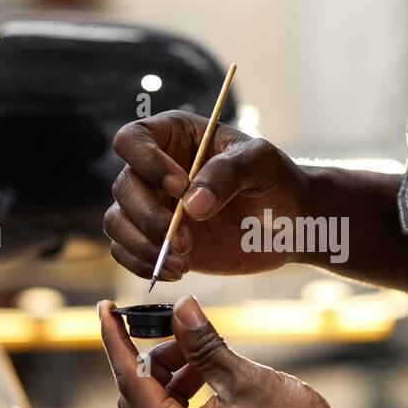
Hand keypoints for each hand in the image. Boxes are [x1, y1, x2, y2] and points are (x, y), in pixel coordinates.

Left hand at [98, 295, 395, 407]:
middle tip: (180, 330)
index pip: (128, 379)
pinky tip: (222, 383)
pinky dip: (192, 400)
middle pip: (141, 398)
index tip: (105, 309)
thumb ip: (207, 345)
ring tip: (210, 356)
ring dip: (177, 379)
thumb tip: (182, 310)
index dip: (115, 339)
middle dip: (155, 358)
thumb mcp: (247, 378)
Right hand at [104, 111, 308, 281]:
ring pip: (116, 222)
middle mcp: (155, 170)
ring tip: (183, 261)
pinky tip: (178, 271)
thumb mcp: (261, 163)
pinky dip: (142, 265)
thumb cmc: (276, 181)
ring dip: (143, 245)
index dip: (147, 162)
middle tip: (185, 240)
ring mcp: (154, 207)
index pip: (133, 139)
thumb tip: (191, 204)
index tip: (180, 186)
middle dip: (149, 216)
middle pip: (123, 186)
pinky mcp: (157, 241)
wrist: (290, 223)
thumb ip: (228, 173)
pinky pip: (126, 253)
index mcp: (174, 136)